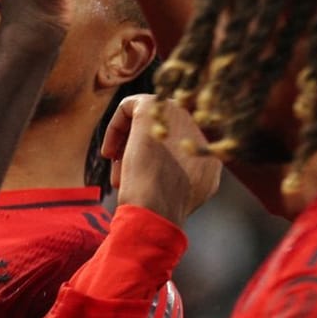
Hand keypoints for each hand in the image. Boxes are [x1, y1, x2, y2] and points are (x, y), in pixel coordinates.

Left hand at [104, 95, 221, 223]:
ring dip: (126, 147)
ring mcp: (177, 116)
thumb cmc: (160, 211)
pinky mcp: (153, 106)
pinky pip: (129, 106)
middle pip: (161, 134)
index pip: (175, 151)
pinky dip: (115, 128)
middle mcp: (197, 132)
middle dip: (138, 155)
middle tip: (121, 177)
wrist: (156, 207)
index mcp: (208, 157)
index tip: (138, 183)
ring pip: (146, 122)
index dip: (152, 166)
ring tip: (116, 173)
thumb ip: (177, 182)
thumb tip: (160, 176)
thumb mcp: (179, 201)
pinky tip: (108, 153)